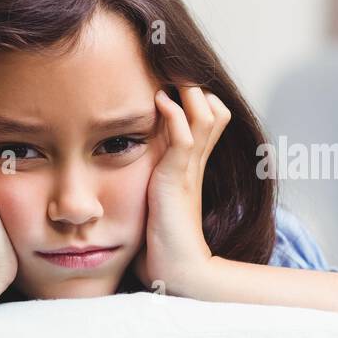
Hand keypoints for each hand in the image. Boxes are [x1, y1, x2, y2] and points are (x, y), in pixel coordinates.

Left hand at [133, 85, 230, 294]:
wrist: (177, 271)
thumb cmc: (161, 244)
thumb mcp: (155, 204)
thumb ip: (149, 187)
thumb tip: (123, 176)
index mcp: (192, 167)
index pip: (210, 119)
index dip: (198, 98)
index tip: (172, 81)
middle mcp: (196, 163)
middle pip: (214, 110)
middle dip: (195, 86)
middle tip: (170, 66)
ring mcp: (190, 169)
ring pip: (205, 115)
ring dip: (188, 92)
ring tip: (168, 74)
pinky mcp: (178, 179)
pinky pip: (183, 137)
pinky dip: (174, 115)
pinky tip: (159, 101)